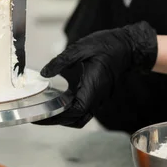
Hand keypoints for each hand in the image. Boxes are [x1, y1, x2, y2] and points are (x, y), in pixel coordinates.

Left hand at [35, 22, 157, 127]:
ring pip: (80, 117)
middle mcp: (97, 98)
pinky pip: (84, 109)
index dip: (54, 118)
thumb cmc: (107, 46)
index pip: (72, 113)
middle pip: (75, 120)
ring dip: (64, 118)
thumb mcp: (80, 49)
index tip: (39, 116)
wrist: (128, 46)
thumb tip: (44, 73)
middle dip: (56, 121)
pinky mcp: (99, 95)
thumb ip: (61, 61)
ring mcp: (99, 98)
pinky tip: (59, 101)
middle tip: (37, 115)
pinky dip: (71, 110)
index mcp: (92, 89)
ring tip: (46, 110)